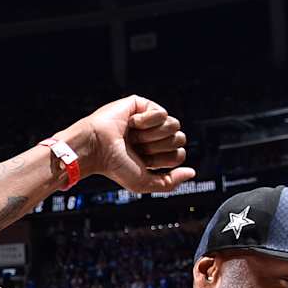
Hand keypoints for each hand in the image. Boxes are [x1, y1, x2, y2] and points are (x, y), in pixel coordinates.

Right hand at [62, 97, 194, 195]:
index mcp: (155, 154)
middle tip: (137, 147)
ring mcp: (149, 120)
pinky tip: (131, 123)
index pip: (178, 155)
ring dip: (152, 135)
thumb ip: (169, 182)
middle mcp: (153, 136)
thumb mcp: (144, 182)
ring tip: (133, 136)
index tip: (143, 161)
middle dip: (158, 147)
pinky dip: (147, 122)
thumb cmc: (115, 167)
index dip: (163, 160)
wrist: (96, 149)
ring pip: (174, 125)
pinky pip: (162, 112)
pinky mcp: (142, 105)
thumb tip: (191, 172)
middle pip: (180, 139)